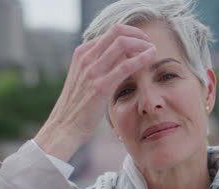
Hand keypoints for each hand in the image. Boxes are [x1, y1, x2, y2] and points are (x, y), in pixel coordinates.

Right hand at [34, 24, 155, 161]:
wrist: (64, 127)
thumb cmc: (77, 107)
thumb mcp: (84, 80)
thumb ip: (99, 67)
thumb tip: (120, 60)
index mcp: (81, 54)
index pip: (110, 33)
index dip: (130, 34)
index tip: (142, 43)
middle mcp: (85, 58)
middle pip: (116, 32)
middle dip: (138, 34)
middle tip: (149, 44)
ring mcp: (92, 71)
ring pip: (122, 43)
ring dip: (142, 44)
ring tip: (153, 50)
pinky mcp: (101, 86)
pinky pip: (126, 65)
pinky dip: (142, 57)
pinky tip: (152, 56)